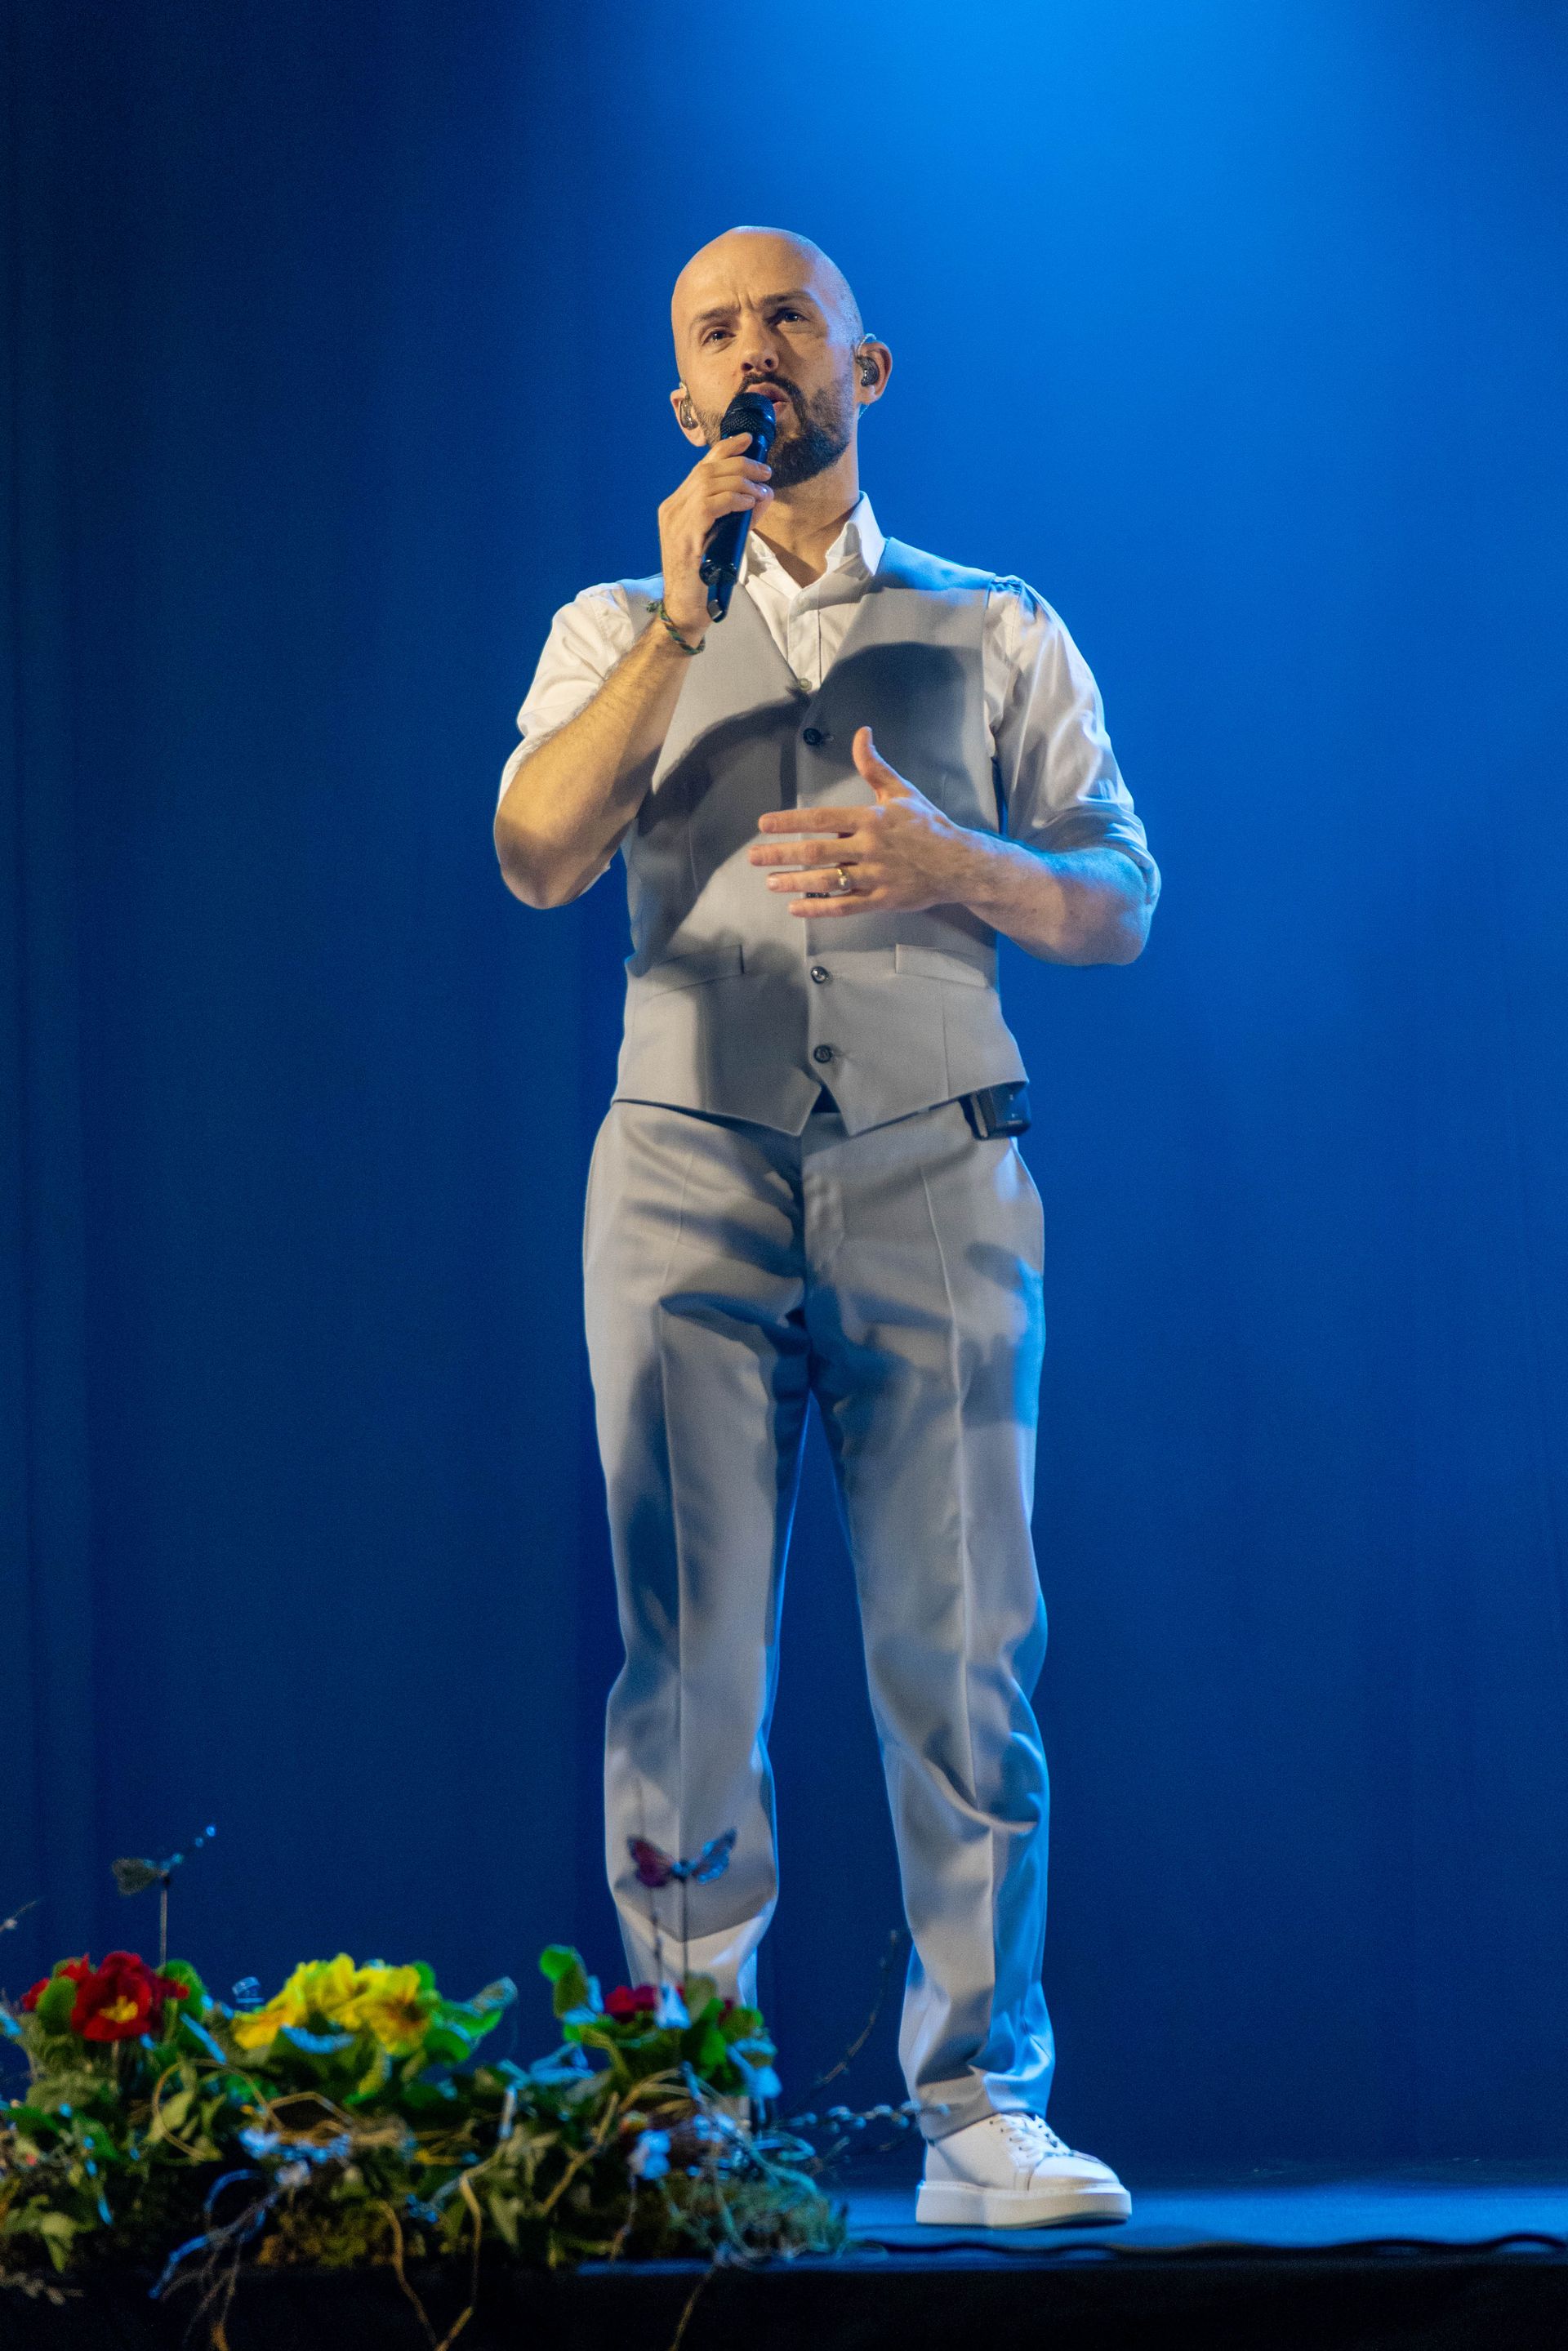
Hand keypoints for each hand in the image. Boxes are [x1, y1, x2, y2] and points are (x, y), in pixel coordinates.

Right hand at [656, 433, 772, 639]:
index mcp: (678, 506)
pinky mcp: (684, 535)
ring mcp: (676, 521)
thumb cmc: (705, 579)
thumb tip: (764, 493)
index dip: (725, 448)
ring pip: (709, 482)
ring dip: (741, 481)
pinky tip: (749, 503)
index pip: (701, 467)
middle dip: (740, 463)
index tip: (747, 440)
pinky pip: (711, 504)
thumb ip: (742, 515)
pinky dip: (733, 499)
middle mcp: (673, 508)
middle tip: (765, 470)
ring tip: (761, 488)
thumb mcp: (725, 539)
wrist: (686, 610)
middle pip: (707, 469)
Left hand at [747, 727, 973, 915]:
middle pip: (817, 853)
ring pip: (828, 882)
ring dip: (794, 882)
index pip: (822, 819)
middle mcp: (870, 848)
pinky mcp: (882, 900)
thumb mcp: (902, 792)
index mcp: (872, 819)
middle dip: (781, 855)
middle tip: (753, 857)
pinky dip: (818, 908)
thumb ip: (875, 767)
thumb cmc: (927, 826)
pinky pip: (845, 907)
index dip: (790, 822)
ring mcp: (876, 877)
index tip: (763, 824)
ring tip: (770, 882)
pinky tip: (796, 907)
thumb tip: (861, 733)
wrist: (959, 863)